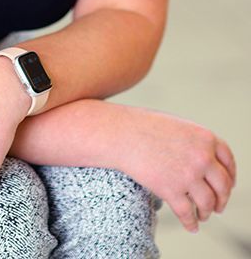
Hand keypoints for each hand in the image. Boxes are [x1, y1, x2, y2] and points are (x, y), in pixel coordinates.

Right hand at [117, 105, 235, 232]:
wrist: (120, 133)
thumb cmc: (143, 126)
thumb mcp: (177, 126)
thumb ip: (195, 142)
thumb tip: (205, 163)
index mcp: (205, 137)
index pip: (228, 162)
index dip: (230, 176)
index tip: (228, 185)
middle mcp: (202, 157)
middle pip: (222, 186)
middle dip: (222, 199)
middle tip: (218, 206)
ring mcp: (188, 175)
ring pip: (208, 203)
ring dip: (207, 212)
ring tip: (203, 215)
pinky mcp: (171, 190)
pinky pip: (187, 214)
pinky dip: (191, 223)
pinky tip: (191, 226)